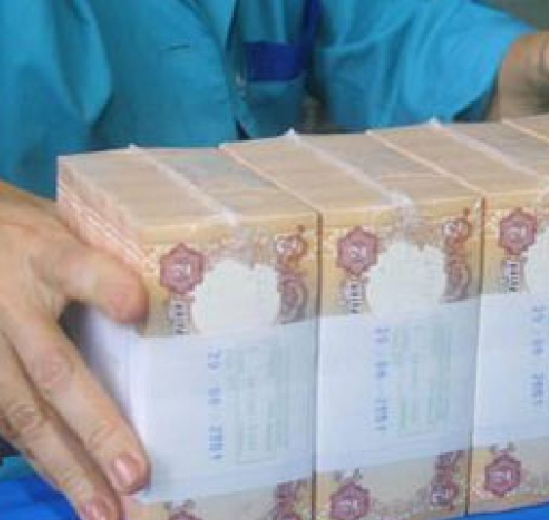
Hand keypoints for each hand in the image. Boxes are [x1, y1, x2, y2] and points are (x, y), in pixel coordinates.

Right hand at [0, 181, 148, 519]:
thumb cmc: (31, 237)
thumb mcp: (67, 228)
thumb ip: (106, 262)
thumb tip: (177, 297)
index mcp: (44, 257)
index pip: (74, 266)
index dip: (103, 286)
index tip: (135, 306)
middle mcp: (12, 307)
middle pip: (54, 370)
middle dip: (96, 425)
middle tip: (135, 473)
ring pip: (24, 414)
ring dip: (68, 467)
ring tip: (106, 511)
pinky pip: (9, 426)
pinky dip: (45, 461)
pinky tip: (77, 492)